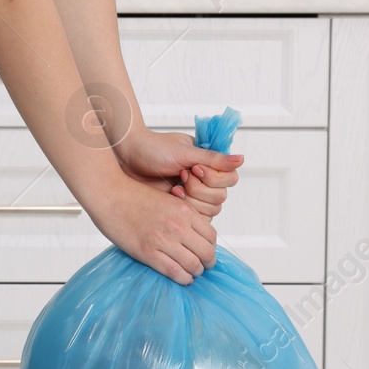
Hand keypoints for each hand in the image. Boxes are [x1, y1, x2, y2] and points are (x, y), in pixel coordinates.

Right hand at [88, 173, 217, 285]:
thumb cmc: (133, 197)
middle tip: (203, 266)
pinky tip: (183, 278)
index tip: (205, 252)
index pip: (211, 236)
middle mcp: (178, 226)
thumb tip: (193, 236)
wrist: (108, 195)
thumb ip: (182, 216)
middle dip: (207, 263)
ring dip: (195, 272)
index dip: (211, 247)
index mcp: (184, 210)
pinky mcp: (148, 253)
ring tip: (191, 273)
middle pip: (206, 252)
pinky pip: (174, 272)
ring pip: (193, 265)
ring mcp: (163, 240)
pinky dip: (183, 279)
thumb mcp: (166, 200)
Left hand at [113, 129, 241, 217]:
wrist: (127, 160)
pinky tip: (170, 198)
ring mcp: (193, 195)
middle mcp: (205, 180)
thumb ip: (213, 159)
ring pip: (209, 210)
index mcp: (209, 163)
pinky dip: (184, 210)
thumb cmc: (153, 149)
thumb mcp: (184, 152)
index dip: (213, 178)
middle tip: (181, 176)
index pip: (230, 179)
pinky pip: (195, 219)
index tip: (193, 169)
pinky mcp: (181, 208)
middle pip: (220, 197)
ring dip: (192, 200)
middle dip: (200, 189)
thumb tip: (242, 159)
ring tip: (175, 187)